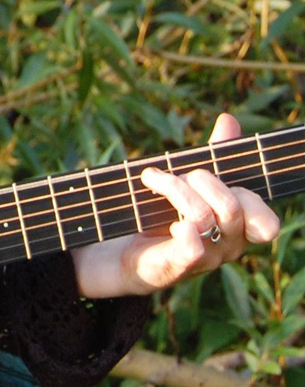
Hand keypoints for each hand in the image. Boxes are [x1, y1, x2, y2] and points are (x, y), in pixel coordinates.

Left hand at [72, 113, 280, 298]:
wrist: (121, 251)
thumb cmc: (161, 215)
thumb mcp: (190, 183)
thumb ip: (213, 155)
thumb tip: (228, 119)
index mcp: (237, 228)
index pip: (266, 222)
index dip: (251, 200)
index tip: (212, 175)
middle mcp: (227, 246)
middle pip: (231, 207)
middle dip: (200, 179)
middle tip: (174, 172)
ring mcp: (203, 259)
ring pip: (204, 217)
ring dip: (174, 188)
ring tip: (151, 178)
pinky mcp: (174, 267)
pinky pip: (192, 251)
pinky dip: (185, 233)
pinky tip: (174, 223)